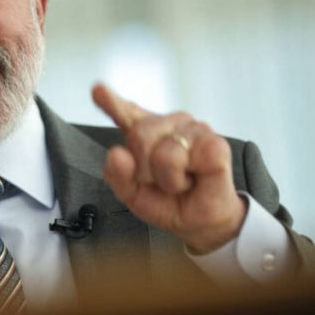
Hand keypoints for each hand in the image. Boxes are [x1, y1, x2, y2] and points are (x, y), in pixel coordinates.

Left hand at [92, 84, 246, 252]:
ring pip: (162, 152)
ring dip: (166, 179)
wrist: (201, 223)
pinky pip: (183, 158)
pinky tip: (194, 178)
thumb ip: (118, 175)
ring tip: (180, 182)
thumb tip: (116, 154)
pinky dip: (182, 179)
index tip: (99, 91)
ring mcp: (193, 129)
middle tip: (161, 181)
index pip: (126, 113)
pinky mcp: (214, 142)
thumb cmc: (170, 202)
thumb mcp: (133, 194)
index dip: (112, 101)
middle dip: (145, 170)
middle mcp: (169, 124)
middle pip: (139, 135)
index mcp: (146, 132)